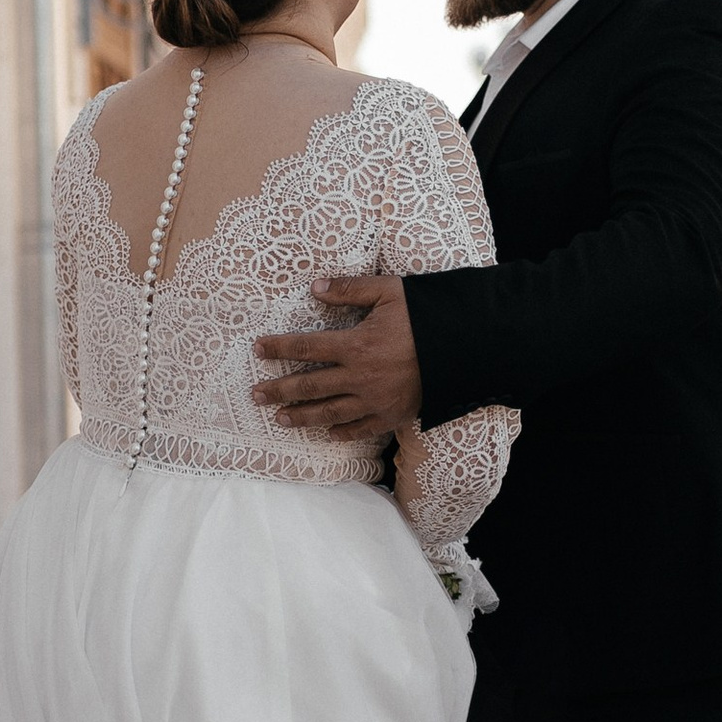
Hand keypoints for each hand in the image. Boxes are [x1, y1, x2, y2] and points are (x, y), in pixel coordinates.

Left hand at [252, 275, 422, 434]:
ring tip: (280, 420)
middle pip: (309, 386)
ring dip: (302, 417)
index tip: (258, 349)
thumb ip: (350, 289)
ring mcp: (375, 400)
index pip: (306, 348)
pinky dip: (342, 432)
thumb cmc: (427, 315)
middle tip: (255, 396)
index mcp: (356, 344)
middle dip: (279, 391)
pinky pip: (361, 428)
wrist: (466, 349)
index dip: (278, 348)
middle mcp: (360, 377)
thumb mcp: (390, 292)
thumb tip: (316, 287)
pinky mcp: (392, 415)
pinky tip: (327, 434)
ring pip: (329, 413)